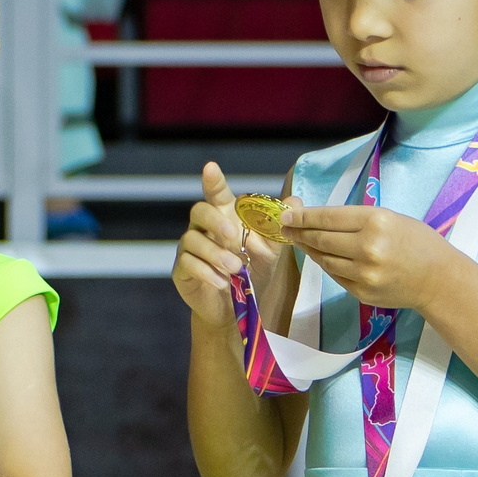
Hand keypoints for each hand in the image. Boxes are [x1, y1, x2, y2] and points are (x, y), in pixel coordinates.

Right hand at [173, 162, 282, 331]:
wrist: (236, 307)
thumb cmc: (250, 272)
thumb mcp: (270, 250)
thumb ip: (279, 227)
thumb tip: (296, 202)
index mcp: (223, 217)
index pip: (216, 194)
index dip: (213, 181)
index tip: (211, 168)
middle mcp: (203, 228)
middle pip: (198, 211)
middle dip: (215, 221)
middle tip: (233, 235)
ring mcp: (189, 249)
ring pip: (192, 240)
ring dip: (215, 253)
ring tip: (235, 268)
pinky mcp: (182, 270)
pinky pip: (187, 264)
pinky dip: (206, 272)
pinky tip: (222, 282)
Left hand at [283, 201, 458, 313]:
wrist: (438, 278)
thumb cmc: (417, 242)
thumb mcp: (390, 218)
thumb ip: (355, 219)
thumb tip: (316, 217)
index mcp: (376, 222)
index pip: (328, 217)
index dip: (303, 216)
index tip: (286, 215)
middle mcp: (367, 248)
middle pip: (321, 239)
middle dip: (299, 232)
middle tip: (285, 227)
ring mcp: (364, 273)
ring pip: (323, 259)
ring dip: (308, 249)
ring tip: (299, 240)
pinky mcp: (361, 292)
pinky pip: (334, 275)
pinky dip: (325, 264)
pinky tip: (320, 256)